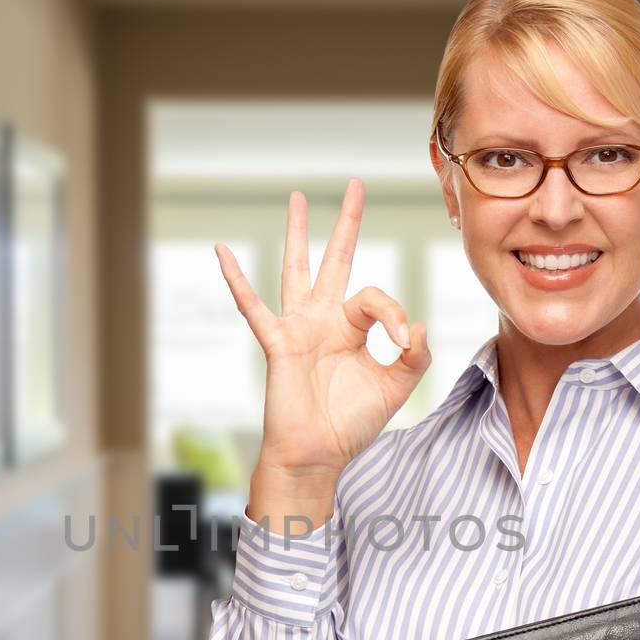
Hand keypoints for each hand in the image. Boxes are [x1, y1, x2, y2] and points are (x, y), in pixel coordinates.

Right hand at [215, 179, 430, 479]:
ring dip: (297, 234)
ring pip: (297, 269)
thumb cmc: (350, 424)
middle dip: (347, 224)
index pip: (375, 297)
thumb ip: (414, 356)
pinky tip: (222, 250)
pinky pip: (252, 306)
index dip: (394, 315)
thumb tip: (418, 324)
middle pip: (336, 260)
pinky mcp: (276, 342)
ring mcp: (297, 327)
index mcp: (351, 328)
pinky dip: (236, 278)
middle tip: (356, 186)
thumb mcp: (395, 387)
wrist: (318, 453)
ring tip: (298, 198)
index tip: (403, 343)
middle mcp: (323, 320)